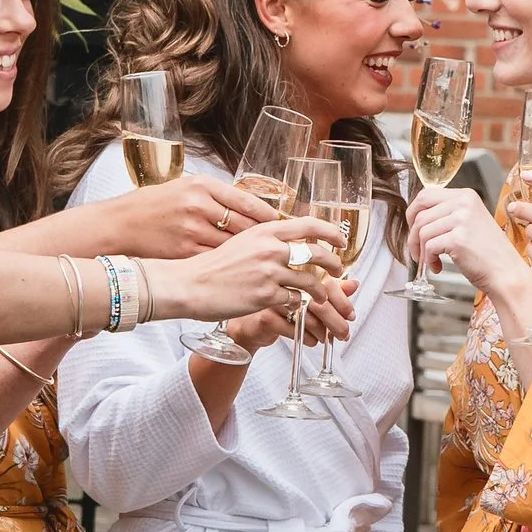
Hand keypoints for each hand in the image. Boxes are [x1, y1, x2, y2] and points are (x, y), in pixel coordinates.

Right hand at [103, 169, 268, 257]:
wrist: (120, 225)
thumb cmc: (153, 205)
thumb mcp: (185, 187)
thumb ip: (215, 195)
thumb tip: (248, 205)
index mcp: (202, 186)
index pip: (247, 201)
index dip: (269, 215)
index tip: (282, 223)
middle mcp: (198, 206)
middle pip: (244, 224)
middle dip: (265, 237)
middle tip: (280, 245)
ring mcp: (191, 231)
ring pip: (233, 245)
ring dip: (251, 255)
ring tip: (266, 260)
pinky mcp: (184, 253)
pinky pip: (217, 261)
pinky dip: (231, 267)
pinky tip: (243, 271)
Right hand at [175, 219, 353, 346]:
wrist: (190, 284)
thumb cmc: (213, 265)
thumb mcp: (241, 241)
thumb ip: (266, 240)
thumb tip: (290, 242)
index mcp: (265, 230)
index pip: (309, 225)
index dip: (331, 232)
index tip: (341, 241)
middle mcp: (270, 248)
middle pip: (317, 253)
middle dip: (334, 264)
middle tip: (339, 271)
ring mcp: (269, 272)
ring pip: (310, 281)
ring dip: (321, 291)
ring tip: (322, 296)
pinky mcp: (266, 295)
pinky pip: (294, 300)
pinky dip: (300, 305)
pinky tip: (297, 307)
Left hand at [405, 183, 529, 313]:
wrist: (506, 273)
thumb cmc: (488, 253)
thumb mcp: (470, 222)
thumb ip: (448, 214)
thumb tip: (417, 216)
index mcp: (466, 195)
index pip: (425, 195)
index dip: (413, 213)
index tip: (414, 229)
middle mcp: (464, 203)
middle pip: (420, 213)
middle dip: (412, 234)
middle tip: (416, 249)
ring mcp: (462, 220)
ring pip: (422, 232)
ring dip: (421, 251)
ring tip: (431, 262)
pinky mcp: (458, 239)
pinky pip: (429, 247)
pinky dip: (429, 260)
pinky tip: (437, 267)